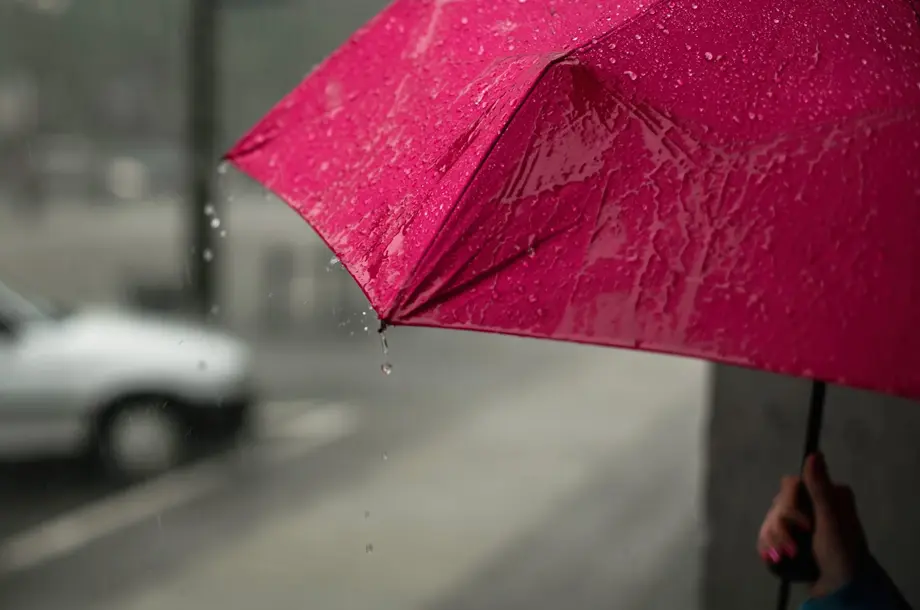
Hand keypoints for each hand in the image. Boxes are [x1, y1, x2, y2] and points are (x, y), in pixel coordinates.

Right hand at [757, 453, 868, 597]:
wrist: (840, 588)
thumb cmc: (841, 554)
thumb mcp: (832, 523)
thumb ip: (820, 490)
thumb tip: (814, 454)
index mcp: (827, 494)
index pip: (790, 486)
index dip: (789, 506)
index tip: (803, 525)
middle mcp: (812, 502)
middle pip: (778, 504)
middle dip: (780, 529)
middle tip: (793, 548)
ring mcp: (800, 520)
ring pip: (769, 519)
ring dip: (773, 540)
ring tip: (786, 556)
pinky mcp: (790, 536)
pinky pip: (767, 533)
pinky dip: (768, 545)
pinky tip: (776, 556)